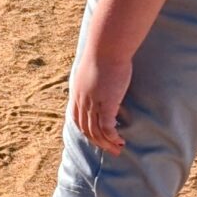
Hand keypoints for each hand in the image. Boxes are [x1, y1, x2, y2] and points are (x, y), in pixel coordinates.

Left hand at [68, 38, 131, 154]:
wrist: (107, 46)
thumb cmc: (104, 51)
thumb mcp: (93, 66)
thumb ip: (94, 76)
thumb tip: (102, 78)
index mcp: (77, 92)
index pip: (76, 118)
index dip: (86, 131)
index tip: (97, 138)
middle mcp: (82, 100)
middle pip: (86, 129)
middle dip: (98, 142)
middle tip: (111, 150)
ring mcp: (93, 103)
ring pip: (96, 131)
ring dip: (107, 143)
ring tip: (118, 149)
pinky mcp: (106, 103)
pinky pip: (106, 127)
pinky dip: (112, 137)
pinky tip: (120, 140)